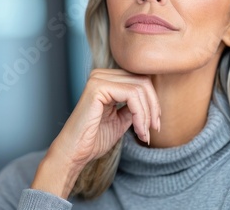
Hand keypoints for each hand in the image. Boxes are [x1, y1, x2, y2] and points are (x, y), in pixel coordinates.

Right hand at [31, 68, 160, 197]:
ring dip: (147, 114)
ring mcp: (98, 79)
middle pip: (142, 81)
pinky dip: (140, 114)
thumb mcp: (121, 119)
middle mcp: (101, 75)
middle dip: (153, 107)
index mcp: (106, 80)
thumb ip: (134, 106)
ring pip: (139, 88)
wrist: (74, 153)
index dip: (153, 102)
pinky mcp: (97, 87)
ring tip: (144, 134)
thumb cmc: (94, 139)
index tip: (154, 125)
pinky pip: (131, 94)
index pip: (140, 81)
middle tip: (153, 129)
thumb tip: (153, 100)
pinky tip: (138, 130)